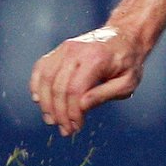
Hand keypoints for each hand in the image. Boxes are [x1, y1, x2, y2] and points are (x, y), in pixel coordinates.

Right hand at [30, 25, 145, 136]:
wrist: (125, 36)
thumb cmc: (128, 62)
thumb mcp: (128, 82)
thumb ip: (105, 94)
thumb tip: (82, 107)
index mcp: (96, 59)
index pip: (74, 90)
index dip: (71, 113)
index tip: (76, 127)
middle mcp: (76, 51)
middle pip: (58, 87)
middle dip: (59, 113)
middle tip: (65, 129)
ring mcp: (65, 48)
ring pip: (45, 78)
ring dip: (45, 103)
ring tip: (52, 120)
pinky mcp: (60, 50)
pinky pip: (41, 68)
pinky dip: (36, 85)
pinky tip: (39, 100)